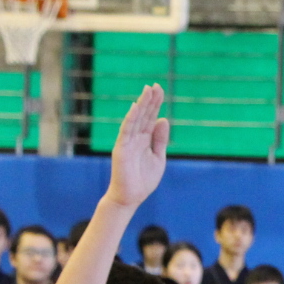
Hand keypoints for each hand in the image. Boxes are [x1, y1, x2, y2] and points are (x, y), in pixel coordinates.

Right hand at [103, 84, 170, 208]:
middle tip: (155, 85)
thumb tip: (163, 119)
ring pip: (135, 120)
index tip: (160, 89)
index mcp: (145, 139)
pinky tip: (135, 107)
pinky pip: (126, 131)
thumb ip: (160, 140)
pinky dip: (131, 119)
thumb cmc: (144, 180)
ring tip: (147, 91)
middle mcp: (135, 137)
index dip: (155, 104)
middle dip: (149, 101)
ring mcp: (127, 142)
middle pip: (144, 115)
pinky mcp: (121, 149)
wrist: (132, 197)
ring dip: (141, 105)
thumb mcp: (158, 158)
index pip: (151, 118)